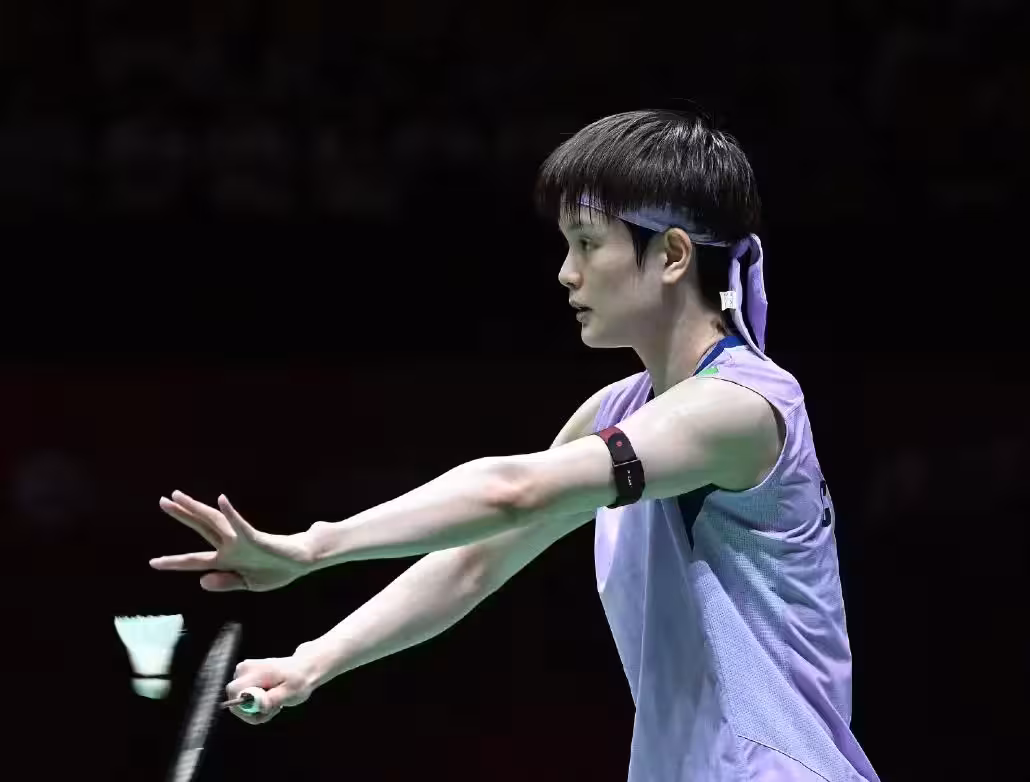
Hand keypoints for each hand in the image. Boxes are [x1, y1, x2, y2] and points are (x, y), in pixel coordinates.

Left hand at [149, 491, 312, 591]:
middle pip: (200, 528)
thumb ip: (226, 582)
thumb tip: (201, 582)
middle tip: (163, 501)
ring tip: (178, 496)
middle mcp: (229, 546)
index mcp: (226, 560)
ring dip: (196, 509)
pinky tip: (221, 501)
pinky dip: (230, 513)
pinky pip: (239, 524)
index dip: (174, 562)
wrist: (301, 561)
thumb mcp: (249, 583)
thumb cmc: (276, 570)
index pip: (195, 560)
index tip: (153, 563)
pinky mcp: (254, 537)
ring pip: (213, 522)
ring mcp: (240, 540)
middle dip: (182, 515)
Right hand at [225, 648, 321, 724]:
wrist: (303, 668)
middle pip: (235, 701)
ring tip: (275, 704)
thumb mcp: (291, 691)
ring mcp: (242, 673)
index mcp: (254, 671)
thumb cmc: (299, 679)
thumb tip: (258, 705)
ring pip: (239, 703)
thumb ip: (273, 698)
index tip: (265, 711)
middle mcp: (243, 670)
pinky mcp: (244, 678)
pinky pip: (243, 700)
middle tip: (273, 711)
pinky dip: (256, 705)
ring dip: (256, 710)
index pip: (234, 692)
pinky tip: (271, 701)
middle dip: (252, 712)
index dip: (244, 708)